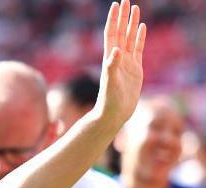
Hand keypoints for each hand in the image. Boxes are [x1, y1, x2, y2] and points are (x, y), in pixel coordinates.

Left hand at [94, 0, 146, 126]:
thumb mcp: (110, 83)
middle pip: (121, 32)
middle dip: (123, 17)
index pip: (111, 34)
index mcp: (109, 58)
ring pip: (130, 38)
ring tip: (135, 9)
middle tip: (126, 0)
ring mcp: (126, 63)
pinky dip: (139, 38)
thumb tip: (115, 51)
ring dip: (132, 24)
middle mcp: (117, 58)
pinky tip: (141, 28)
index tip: (116, 5)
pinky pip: (138, 49)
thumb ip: (112, 67)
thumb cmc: (109, 101)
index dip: (113, 20)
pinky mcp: (135, 69)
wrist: (113, 114)